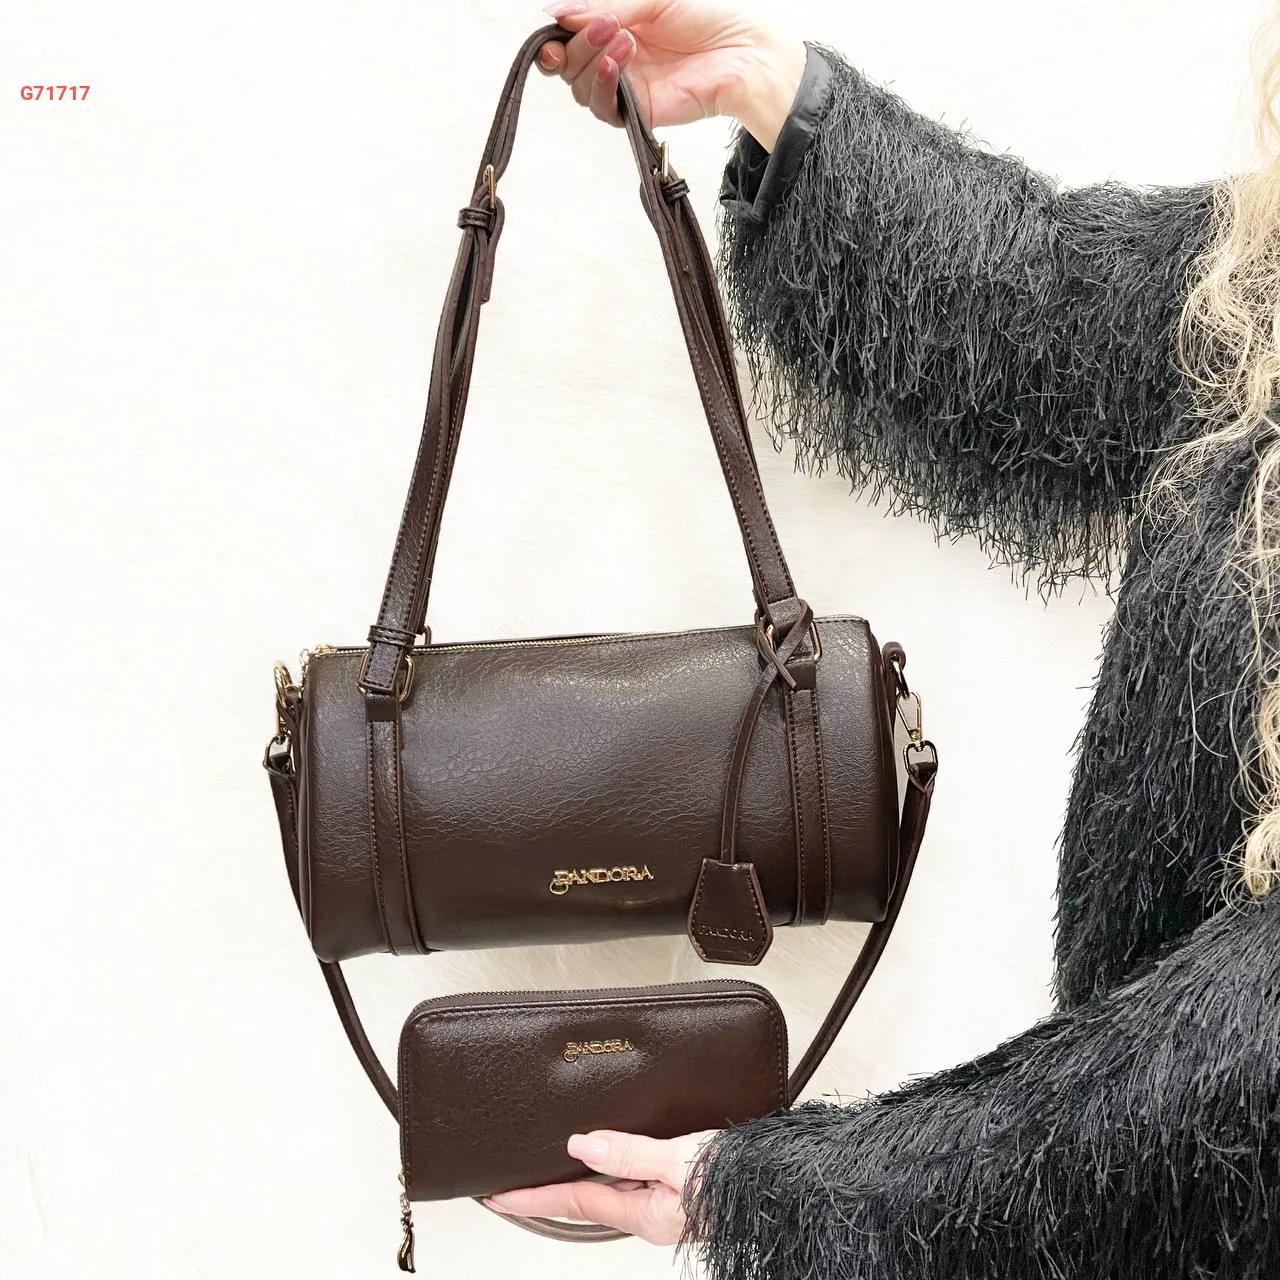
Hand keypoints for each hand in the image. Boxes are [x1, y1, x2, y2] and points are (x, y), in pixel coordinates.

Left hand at [484, 1128, 718, 1244]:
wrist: (786, 1184)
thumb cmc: (741, 1179)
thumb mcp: (681, 1161)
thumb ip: (630, 1153)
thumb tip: (581, 1144)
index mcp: (645, 1214)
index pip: (574, 1203)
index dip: (531, 1197)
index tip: (495, 1196)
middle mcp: (651, 1215)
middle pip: (590, 1198)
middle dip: (552, 1191)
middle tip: (515, 1181)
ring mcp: (667, 1206)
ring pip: (614, 1187)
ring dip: (585, 1176)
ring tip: (555, 1163)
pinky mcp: (683, 1191)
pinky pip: (638, 1179)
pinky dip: (618, 1166)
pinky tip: (615, 1151)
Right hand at [536, 2, 806, 150]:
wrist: (741, 48)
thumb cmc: (706, 16)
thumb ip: (599, 6)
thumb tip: (553, 12)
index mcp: (613, 29)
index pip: (567, 40)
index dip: (552, 40)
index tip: (550, 32)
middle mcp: (614, 60)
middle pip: (568, 66)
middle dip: (576, 45)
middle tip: (603, 25)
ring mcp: (625, 88)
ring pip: (581, 88)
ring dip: (593, 60)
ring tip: (624, 39)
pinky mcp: (637, 112)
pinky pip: (604, 108)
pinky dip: (604, 84)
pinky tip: (621, 61)